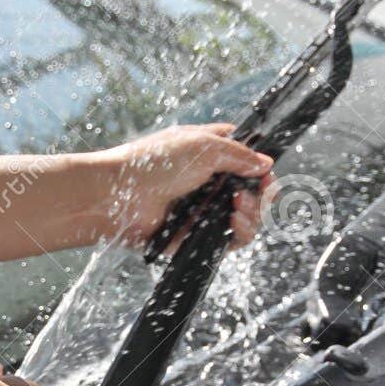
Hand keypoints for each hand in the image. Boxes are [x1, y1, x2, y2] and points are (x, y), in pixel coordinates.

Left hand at [96, 124, 272, 248]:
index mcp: (209, 153)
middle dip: (262, 193)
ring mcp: (203, 209)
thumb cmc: (153, 163)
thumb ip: (239, 155)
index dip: (260, 165)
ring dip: (253, 213)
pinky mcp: (197, 235)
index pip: (245, 158)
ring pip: (246, 217)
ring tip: (239, 208)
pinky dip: (239, 232)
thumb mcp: (203, 146)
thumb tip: (266, 164)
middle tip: (258, 191)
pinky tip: (233, 222)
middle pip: (252, 191)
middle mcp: (208, 181)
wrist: (118, 196)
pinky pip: (229, 239)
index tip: (266, 171)